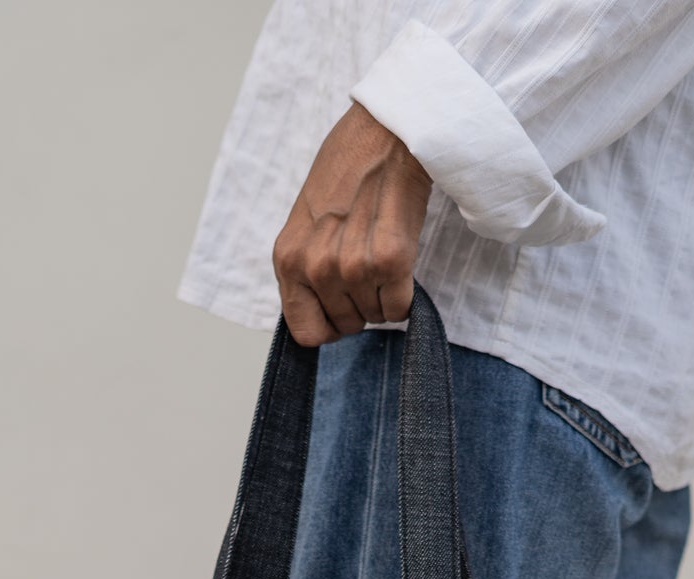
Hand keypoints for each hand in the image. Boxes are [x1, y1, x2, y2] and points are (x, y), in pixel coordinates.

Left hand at [272, 102, 430, 345]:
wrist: (385, 131)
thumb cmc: (347, 167)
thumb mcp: (306, 221)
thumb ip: (306, 265)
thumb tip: (319, 308)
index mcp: (289, 259)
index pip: (305, 331)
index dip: (327, 324)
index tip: (339, 308)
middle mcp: (317, 267)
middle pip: (346, 325)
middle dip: (359, 304)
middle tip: (366, 262)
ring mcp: (354, 266)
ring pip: (375, 317)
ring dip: (383, 294)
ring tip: (381, 250)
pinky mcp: (391, 261)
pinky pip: (399, 308)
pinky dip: (404, 293)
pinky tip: (399, 258)